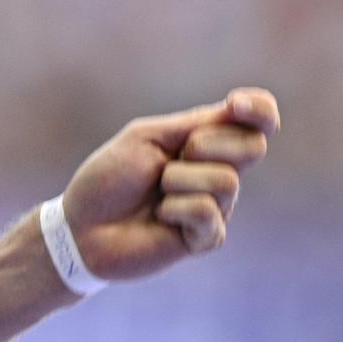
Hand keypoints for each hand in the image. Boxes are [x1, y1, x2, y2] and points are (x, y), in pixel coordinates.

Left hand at [59, 88, 279, 281]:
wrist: (82, 225)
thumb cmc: (110, 177)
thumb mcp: (146, 138)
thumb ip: (193, 124)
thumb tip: (237, 108)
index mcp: (206, 142)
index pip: (256, 123)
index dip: (260, 110)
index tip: (235, 103)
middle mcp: (218, 171)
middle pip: (253, 146)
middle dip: (207, 144)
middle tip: (169, 159)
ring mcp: (216, 206)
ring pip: (226, 180)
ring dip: (178, 180)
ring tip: (157, 191)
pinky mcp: (207, 237)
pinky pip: (206, 212)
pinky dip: (175, 208)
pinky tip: (160, 216)